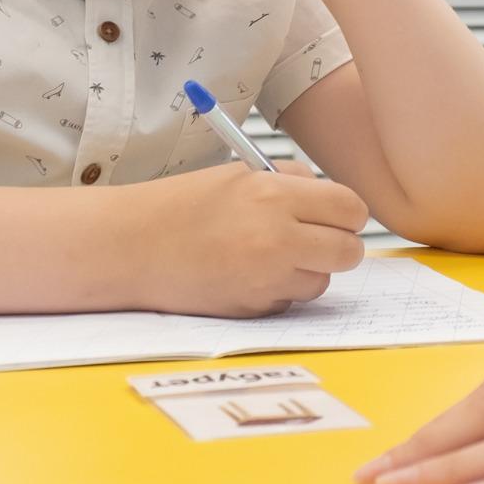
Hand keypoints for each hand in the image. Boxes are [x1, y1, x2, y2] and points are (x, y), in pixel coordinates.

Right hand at [133, 162, 368, 316]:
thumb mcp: (238, 174)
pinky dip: (279, 290)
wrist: (132, 247)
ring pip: (323, 281)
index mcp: (274, 196)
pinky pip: (290, 301)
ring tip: (270, 255)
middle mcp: (277, 239)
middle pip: (349, 251)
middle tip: (318, 238)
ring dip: (308, 271)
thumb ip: (290, 180)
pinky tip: (247, 274)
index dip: (348, 213)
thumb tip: (330, 196)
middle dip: (340, 246)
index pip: (350, 208)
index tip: (337, 215)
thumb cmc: (182, 206)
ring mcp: (267, 279)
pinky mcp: (254, 308)